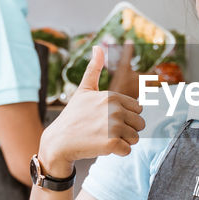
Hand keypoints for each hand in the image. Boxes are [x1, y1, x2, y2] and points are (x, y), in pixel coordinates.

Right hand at [39, 45, 145, 172]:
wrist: (59, 142)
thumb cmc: (73, 116)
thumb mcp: (83, 90)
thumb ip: (94, 69)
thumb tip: (97, 47)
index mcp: (112, 96)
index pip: (138, 109)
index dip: (126, 117)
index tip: (108, 119)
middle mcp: (115, 109)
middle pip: (140, 124)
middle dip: (127, 130)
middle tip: (106, 131)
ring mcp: (113, 126)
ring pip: (135, 138)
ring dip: (123, 141)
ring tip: (104, 138)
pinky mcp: (111, 143)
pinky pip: (127, 150)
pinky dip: (117, 152)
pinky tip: (102, 147)